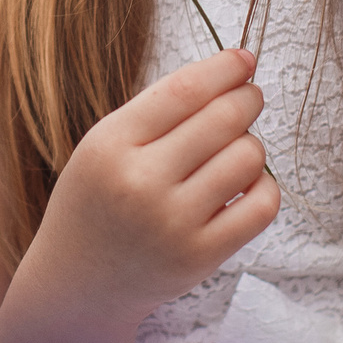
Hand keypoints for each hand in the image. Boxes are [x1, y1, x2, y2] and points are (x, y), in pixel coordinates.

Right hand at [31, 47, 279, 328]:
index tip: (244, 59)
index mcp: (109, 145)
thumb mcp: (104, 146)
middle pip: (223, 119)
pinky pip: (261, 206)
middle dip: (246, 99)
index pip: (184, 90)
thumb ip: (159, 111)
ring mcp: (172, 224)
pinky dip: (264, 186)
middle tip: (249, 98)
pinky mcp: (200, 257)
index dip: (224, 68)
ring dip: (251, 144)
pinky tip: (246, 184)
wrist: (78, 283)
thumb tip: (234, 70)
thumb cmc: (99, 201)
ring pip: (247, 157)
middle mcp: (139, 183)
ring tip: (234, 150)